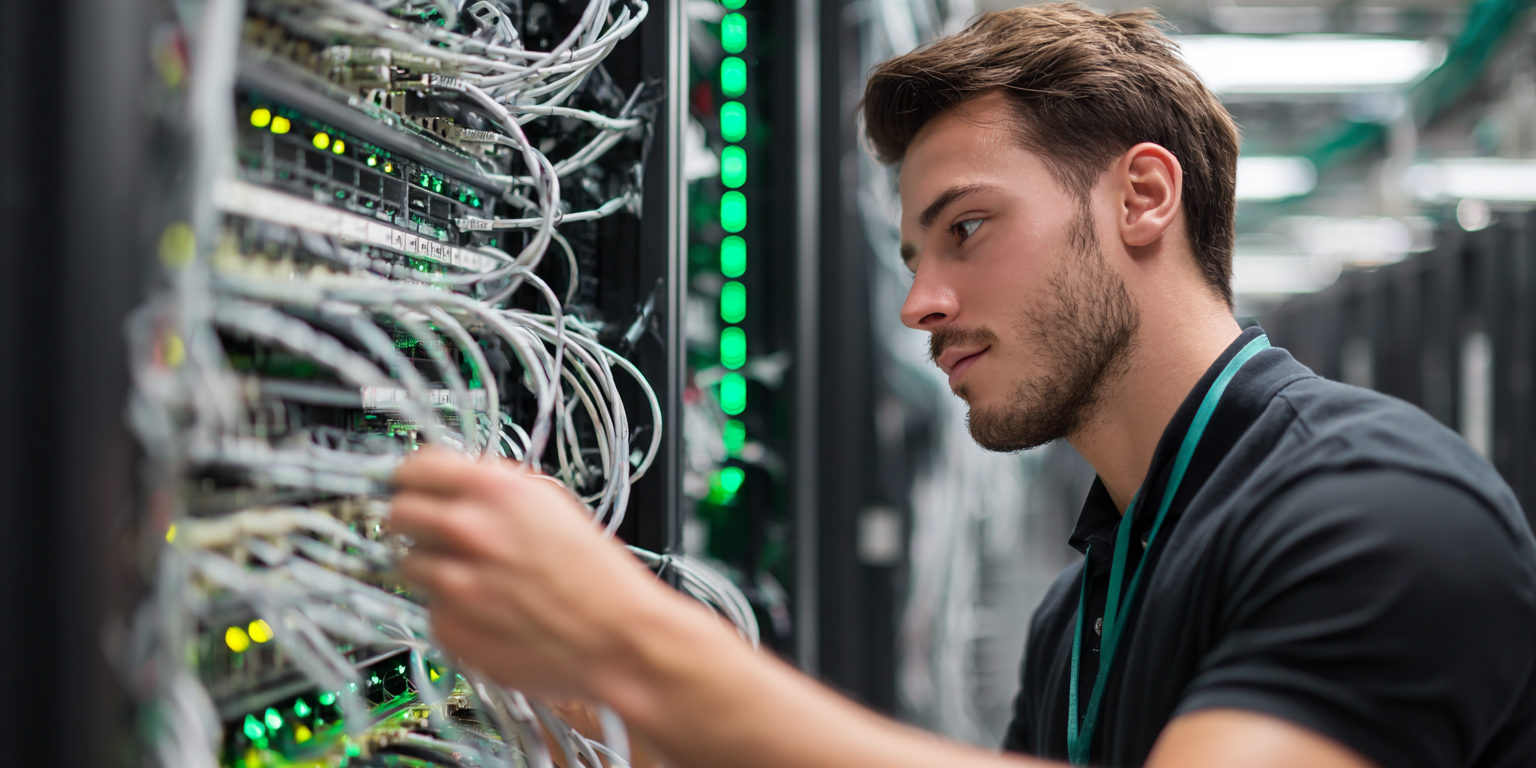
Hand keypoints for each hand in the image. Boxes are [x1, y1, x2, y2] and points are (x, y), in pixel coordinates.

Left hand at [389, 448, 682, 699]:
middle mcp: (467, 531)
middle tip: (432, 532)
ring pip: (408, 564)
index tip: (411, 484)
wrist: (618, 637)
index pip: (414, 467)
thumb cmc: (597, 576)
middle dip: (413, 521)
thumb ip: (495, 491)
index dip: (412, 476)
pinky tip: (486, 610)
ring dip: (432, 567)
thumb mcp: (551, 504)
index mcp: (494, 490)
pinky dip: (449, 609)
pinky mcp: (450, 628)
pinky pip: (429, 609)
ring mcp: (453, 582)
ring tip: (474, 578)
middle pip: (397, 513)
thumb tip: (455, 485)